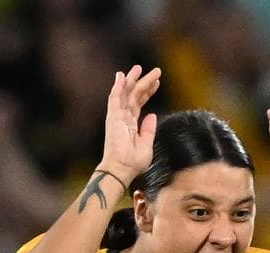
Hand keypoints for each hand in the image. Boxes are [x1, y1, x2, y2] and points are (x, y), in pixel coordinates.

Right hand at [98, 65, 160, 185]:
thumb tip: (152, 116)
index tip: (157, 83)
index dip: (148, 92)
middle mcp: (123, 119)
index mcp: (130, 125)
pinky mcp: (113, 117)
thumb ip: (149, 130)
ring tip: (139, 68)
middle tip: (155, 71)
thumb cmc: (133, 162)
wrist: (122, 169)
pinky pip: (114, 98)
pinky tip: (121, 76)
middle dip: (144, 83)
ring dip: (132, 80)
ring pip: (125, 94)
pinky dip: (118, 87)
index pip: (139, 104)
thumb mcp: (147, 145)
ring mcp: (117, 117)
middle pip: (134, 96)